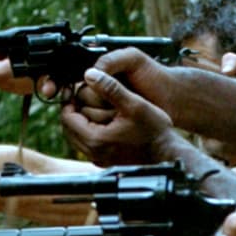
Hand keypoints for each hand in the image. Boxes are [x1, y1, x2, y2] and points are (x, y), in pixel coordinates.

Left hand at [60, 51, 175, 164]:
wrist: (167, 153)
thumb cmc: (154, 131)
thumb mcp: (134, 104)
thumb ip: (110, 88)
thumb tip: (89, 74)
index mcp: (96, 139)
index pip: (67, 118)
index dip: (68, 100)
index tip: (75, 89)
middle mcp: (94, 153)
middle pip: (68, 128)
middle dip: (72, 111)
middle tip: (79, 96)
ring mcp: (99, 159)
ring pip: (76, 137)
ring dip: (79, 121)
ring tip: (90, 107)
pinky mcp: (105, 162)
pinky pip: (87, 145)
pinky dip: (88, 132)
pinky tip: (100, 121)